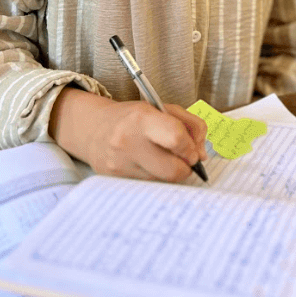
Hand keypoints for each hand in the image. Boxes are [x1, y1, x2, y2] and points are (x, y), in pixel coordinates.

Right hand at [50, 88, 207, 181]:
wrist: (93, 128)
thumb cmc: (135, 118)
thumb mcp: (165, 109)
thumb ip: (192, 126)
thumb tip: (202, 156)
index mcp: (142, 118)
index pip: (177, 139)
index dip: (191, 149)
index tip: (193, 151)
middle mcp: (127, 141)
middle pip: (173, 170)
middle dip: (185, 168)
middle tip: (184, 160)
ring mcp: (119, 163)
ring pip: (162, 181)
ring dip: (170, 173)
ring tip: (162, 158)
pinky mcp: (114, 180)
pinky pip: (147, 187)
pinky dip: (155, 178)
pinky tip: (148, 165)